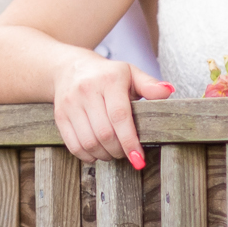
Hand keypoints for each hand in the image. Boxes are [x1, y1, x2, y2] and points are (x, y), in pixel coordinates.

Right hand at [50, 54, 172, 168]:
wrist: (69, 68)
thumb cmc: (106, 75)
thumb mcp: (129, 73)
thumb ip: (149, 85)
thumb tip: (167, 91)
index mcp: (108, 80)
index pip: (119, 116)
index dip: (129, 141)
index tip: (138, 158)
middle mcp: (86, 90)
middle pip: (104, 133)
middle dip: (119, 151)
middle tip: (128, 154)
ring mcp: (70, 104)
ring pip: (89, 142)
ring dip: (104, 155)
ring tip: (113, 152)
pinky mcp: (60, 116)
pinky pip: (74, 145)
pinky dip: (88, 156)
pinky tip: (97, 152)